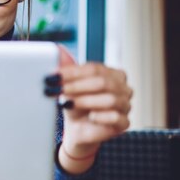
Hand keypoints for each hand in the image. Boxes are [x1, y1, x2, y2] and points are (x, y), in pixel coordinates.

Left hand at [56, 44, 132, 173]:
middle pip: (102, 83)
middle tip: (57, 90)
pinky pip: (116, 117)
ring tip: (67, 103)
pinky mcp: (124, 123)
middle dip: (76, 86)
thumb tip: (58, 50)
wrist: (77, 128)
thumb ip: (65, 69)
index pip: (94, 69)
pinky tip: (90, 116)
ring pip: (110, 100)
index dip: (72, 72)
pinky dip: (101, 116)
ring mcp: (126, 105)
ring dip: (85, 101)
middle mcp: (123, 88)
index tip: (53, 76)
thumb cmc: (75, 104)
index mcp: (112, 74)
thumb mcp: (68, 86)